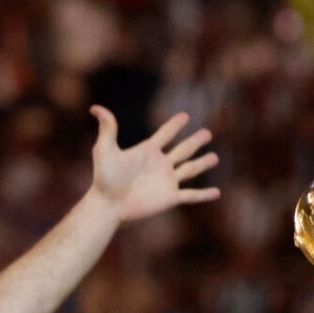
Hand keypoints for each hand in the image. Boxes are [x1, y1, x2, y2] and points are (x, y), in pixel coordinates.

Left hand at [85, 107, 219, 223]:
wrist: (109, 204)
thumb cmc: (104, 179)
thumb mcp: (105, 150)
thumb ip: (107, 128)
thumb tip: (96, 108)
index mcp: (148, 151)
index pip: (165, 134)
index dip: (174, 125)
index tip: (185, 116)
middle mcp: (160, 165)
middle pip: (182, 150)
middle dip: (195, 141)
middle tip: (208, 133)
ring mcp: (166, 181)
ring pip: (190, 170)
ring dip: (203, 163)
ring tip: (215, 157)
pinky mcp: (170, 198)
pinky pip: (191, 195)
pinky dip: (204, 195)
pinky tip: (217, 193)